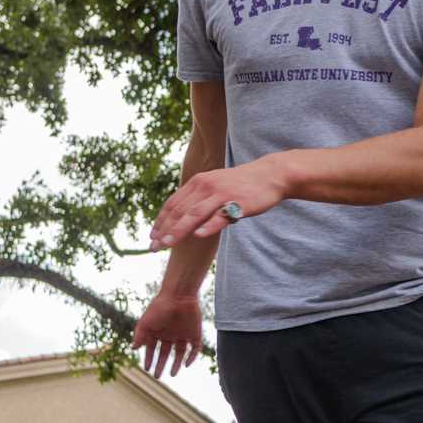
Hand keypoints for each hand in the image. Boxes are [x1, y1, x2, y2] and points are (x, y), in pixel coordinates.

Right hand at [130, 292, 203, 378]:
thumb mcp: (145, 322)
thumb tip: (133, 348)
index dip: (149, 358)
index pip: (152, 348)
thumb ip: (139, 336)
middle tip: (157, 376)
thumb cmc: (160, 307)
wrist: (179, 295)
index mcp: (158, 331)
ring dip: (176, 364)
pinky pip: (195, 348)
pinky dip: (191, 357)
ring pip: (180, 353)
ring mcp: (183, 334)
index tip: (146, 368)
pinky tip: (186, 364)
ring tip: (172, 374)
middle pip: (165, 353)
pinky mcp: (195, 333)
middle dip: (160, 364)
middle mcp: (170, 334)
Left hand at [150, 161, 285, 247]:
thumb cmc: (241, 184)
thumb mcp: (215, 186)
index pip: (173, 204)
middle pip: (179, 211)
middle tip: (153, 247)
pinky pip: (220, 216)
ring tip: (167, 244)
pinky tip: (198, 235)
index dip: (160, 221)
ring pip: (194, 214)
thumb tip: (184, 218)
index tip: (152, 237)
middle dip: (165, 230)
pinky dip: (208, 225)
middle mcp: (206, 186)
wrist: (270, 175)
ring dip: (178, 230)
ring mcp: (221, 194)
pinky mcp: (238, 203)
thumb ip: (199, 199)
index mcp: (198, 182)